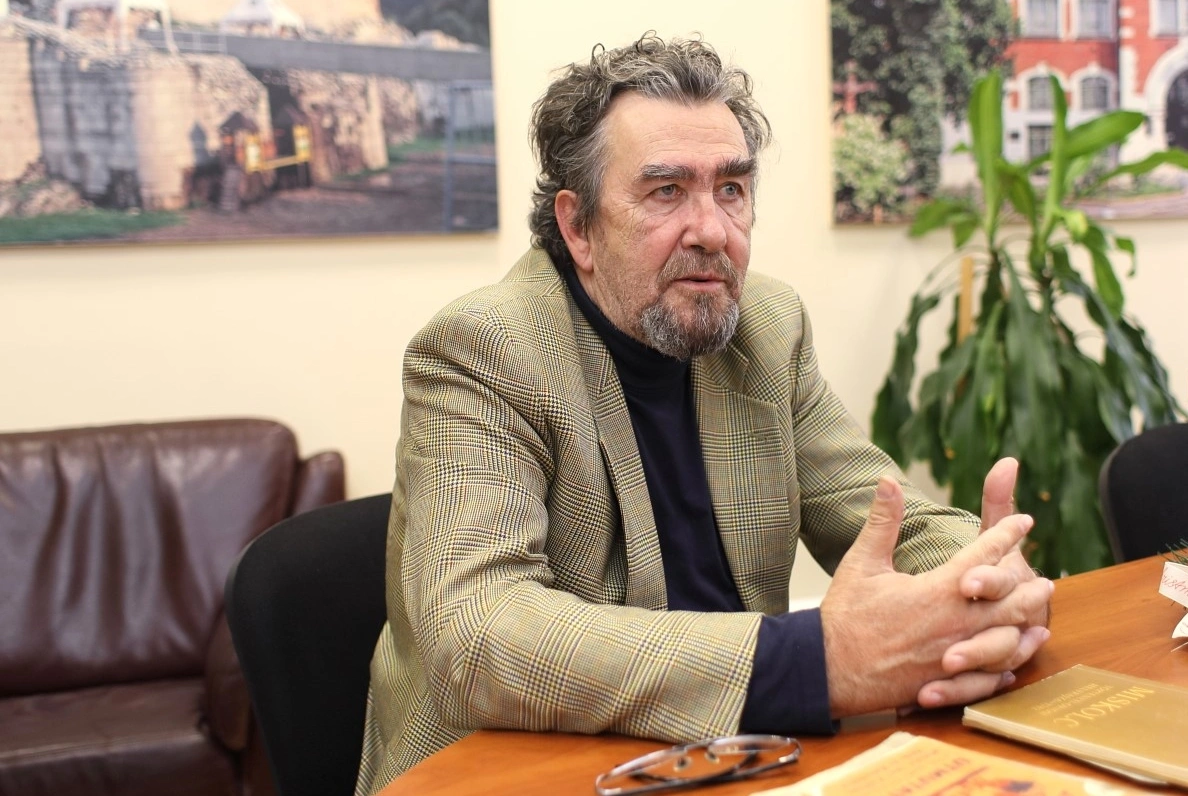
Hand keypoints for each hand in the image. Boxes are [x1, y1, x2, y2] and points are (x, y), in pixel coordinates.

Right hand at [819, 476, 1052, 718]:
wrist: (827, 669)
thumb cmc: (844, 615)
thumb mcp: (862, 562)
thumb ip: (883, 521)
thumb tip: (888, 480)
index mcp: (937, 591)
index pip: (983, 555)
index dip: (1006, 535)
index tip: (1024, 521)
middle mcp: (954, 624)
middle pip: (1009, 603)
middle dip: (1029, 590)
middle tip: (1045, 581)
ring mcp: (953, 657)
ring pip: (1006, 643)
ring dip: (1026, 630)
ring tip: (1040, 622)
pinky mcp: (946, 683)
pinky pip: (988, 678)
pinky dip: (1005, 669)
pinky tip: (1011, 664)